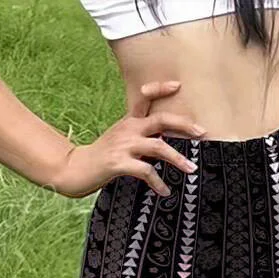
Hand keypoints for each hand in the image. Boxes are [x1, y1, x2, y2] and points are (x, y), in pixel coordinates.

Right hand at [47, 80, 205, 198]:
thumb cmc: (102, 158)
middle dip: (183, 125)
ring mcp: (123, 145)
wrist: (76, 169)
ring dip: (177, 158)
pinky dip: (158, 182)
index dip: (160, 89)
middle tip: (202, 132)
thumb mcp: (120, 141)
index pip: (145, 98)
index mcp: (128, 122)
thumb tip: (163, 147)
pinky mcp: (119, 163)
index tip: (178, 85)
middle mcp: (128, 129)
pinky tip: (164, 191)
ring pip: (158, 146)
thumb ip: (140, 139)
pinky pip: (145, 171)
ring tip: (191, 169)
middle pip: (160, 119)